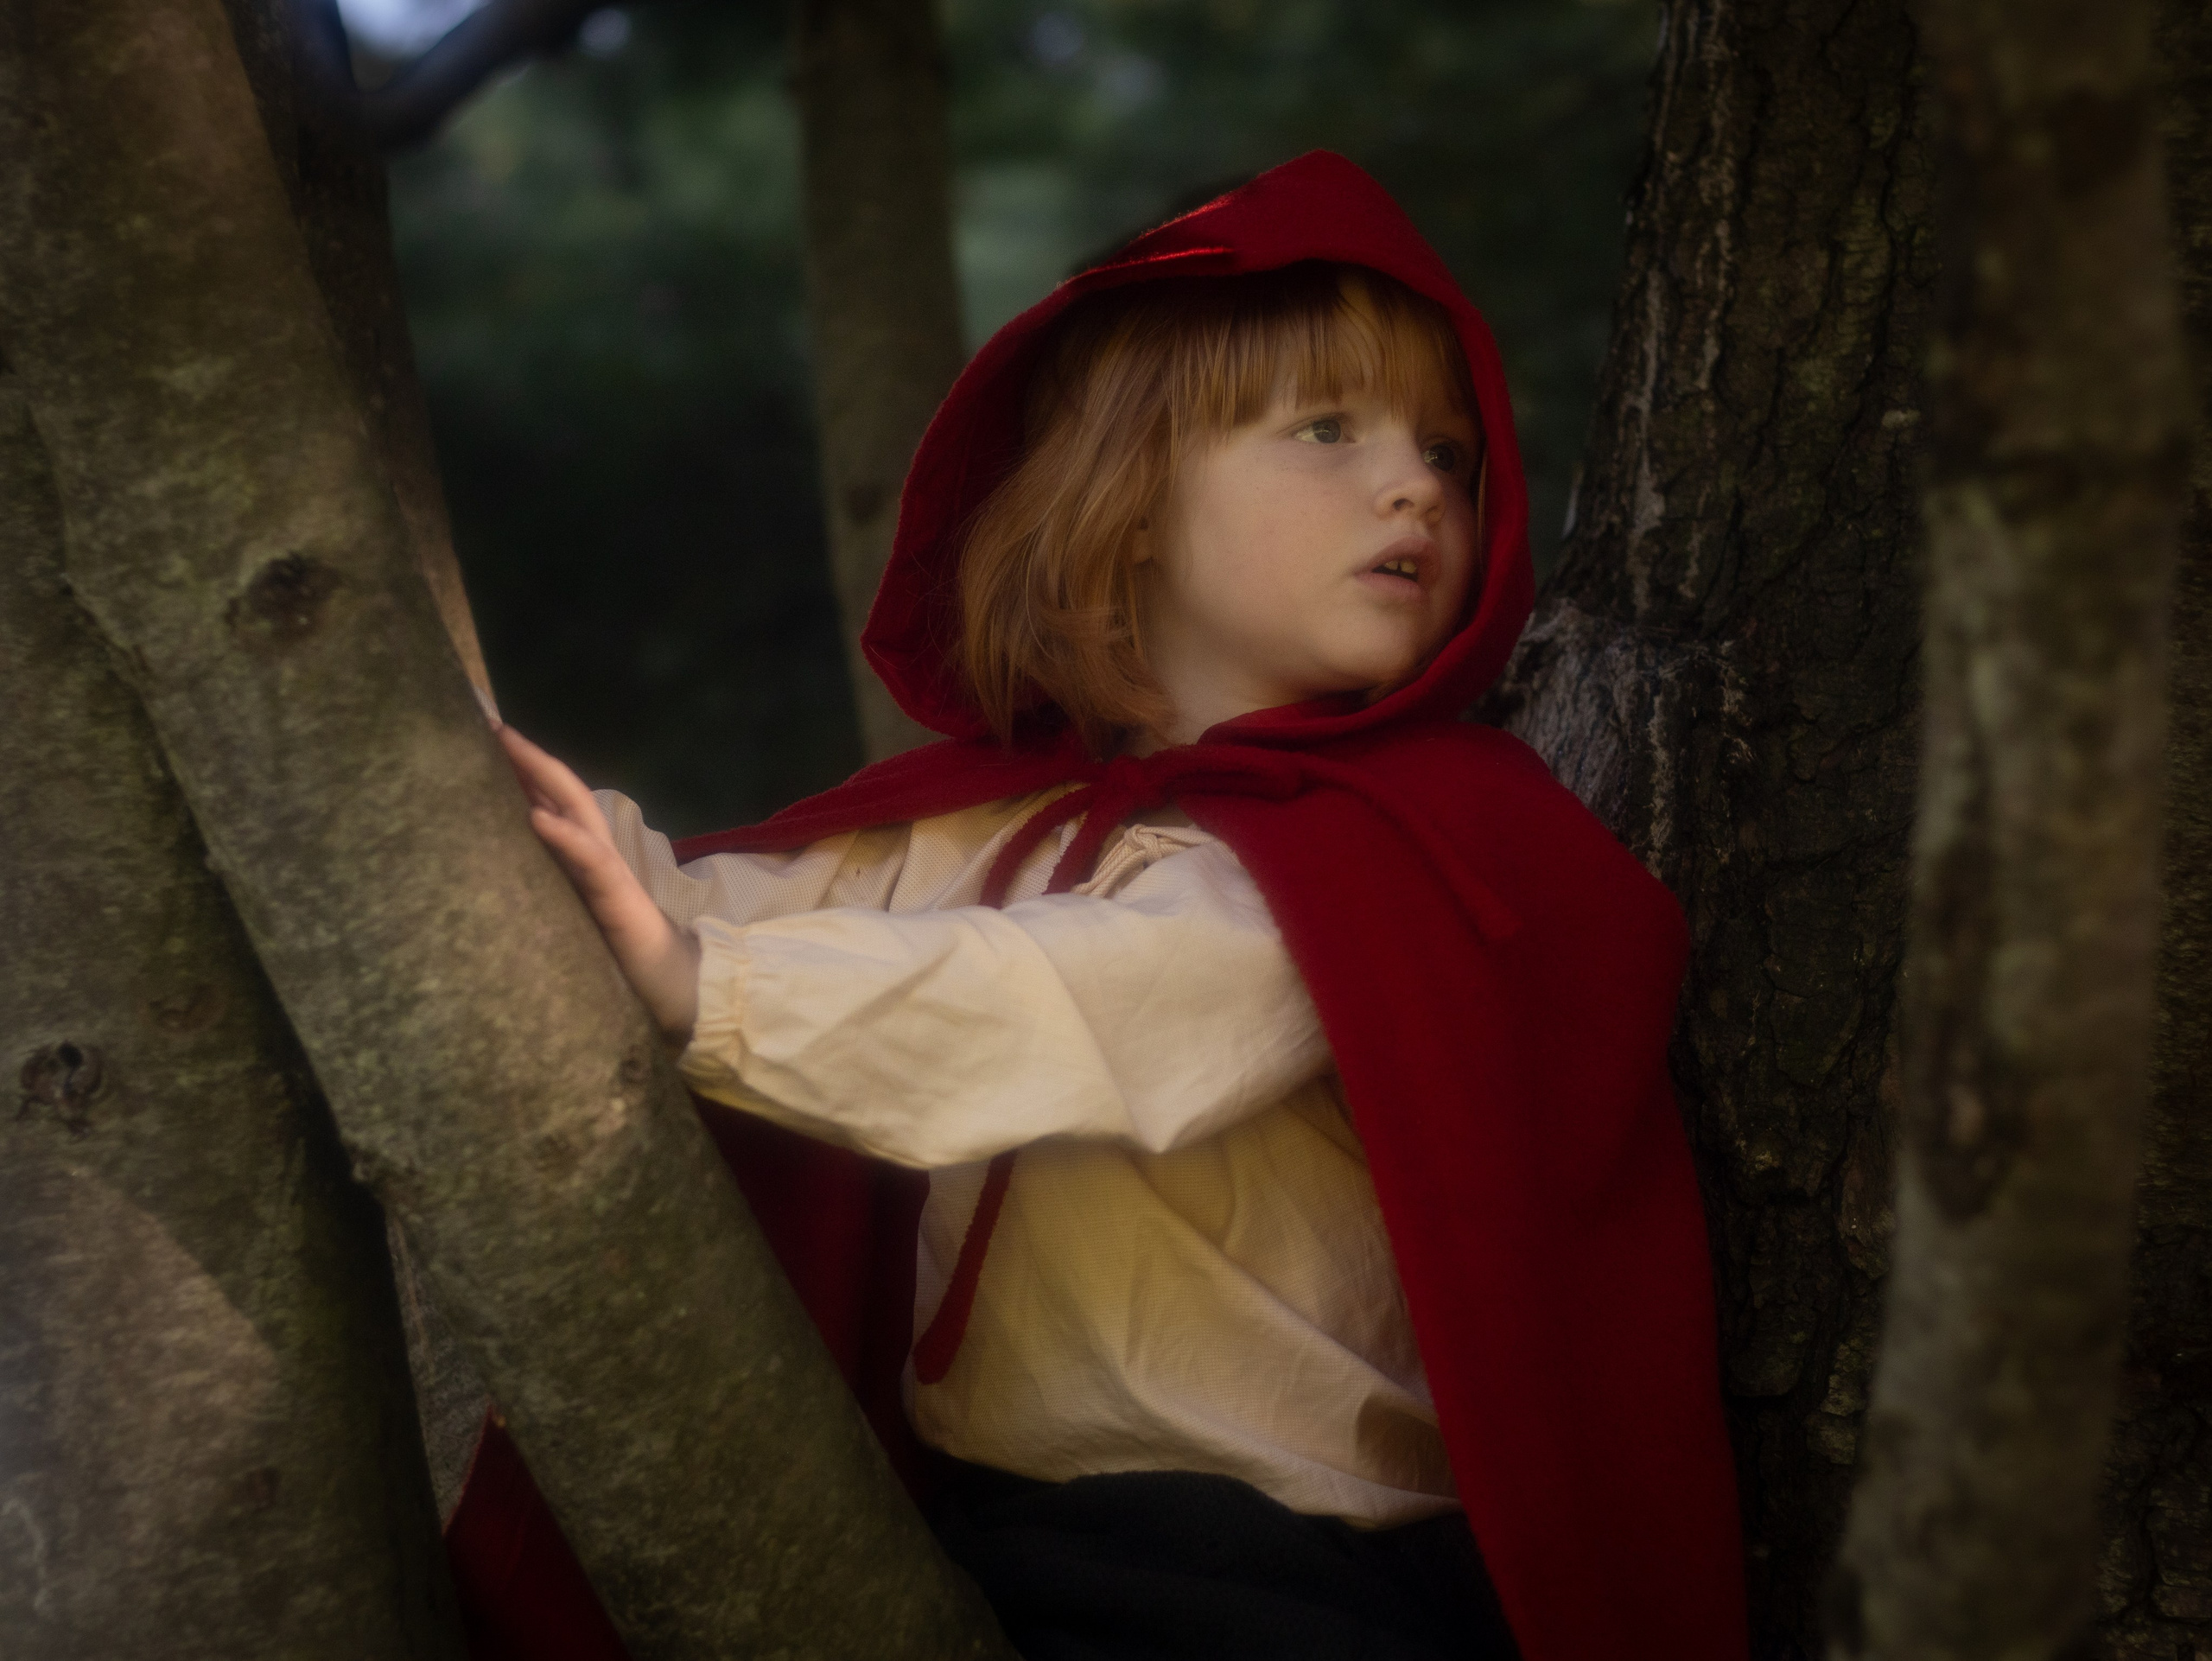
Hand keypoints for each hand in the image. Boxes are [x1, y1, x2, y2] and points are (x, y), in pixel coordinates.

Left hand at [498, 725, 700, 1042]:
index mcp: (584, 859)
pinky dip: (564, 835)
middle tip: (492, 725)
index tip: (488, 741)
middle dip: (529, 758)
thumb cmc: (620, 956)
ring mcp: (609, 873)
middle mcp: (597, 855)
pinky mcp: (619, 899)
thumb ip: (551, 889)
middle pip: (564, 792)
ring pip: (577, 811)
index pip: (554, 803)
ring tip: (511, 748)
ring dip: (542, 777)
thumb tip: (504, 870)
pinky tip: (537, 816)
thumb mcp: (571, 915)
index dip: (526, 772)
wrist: (673, 988)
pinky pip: (590, 861)